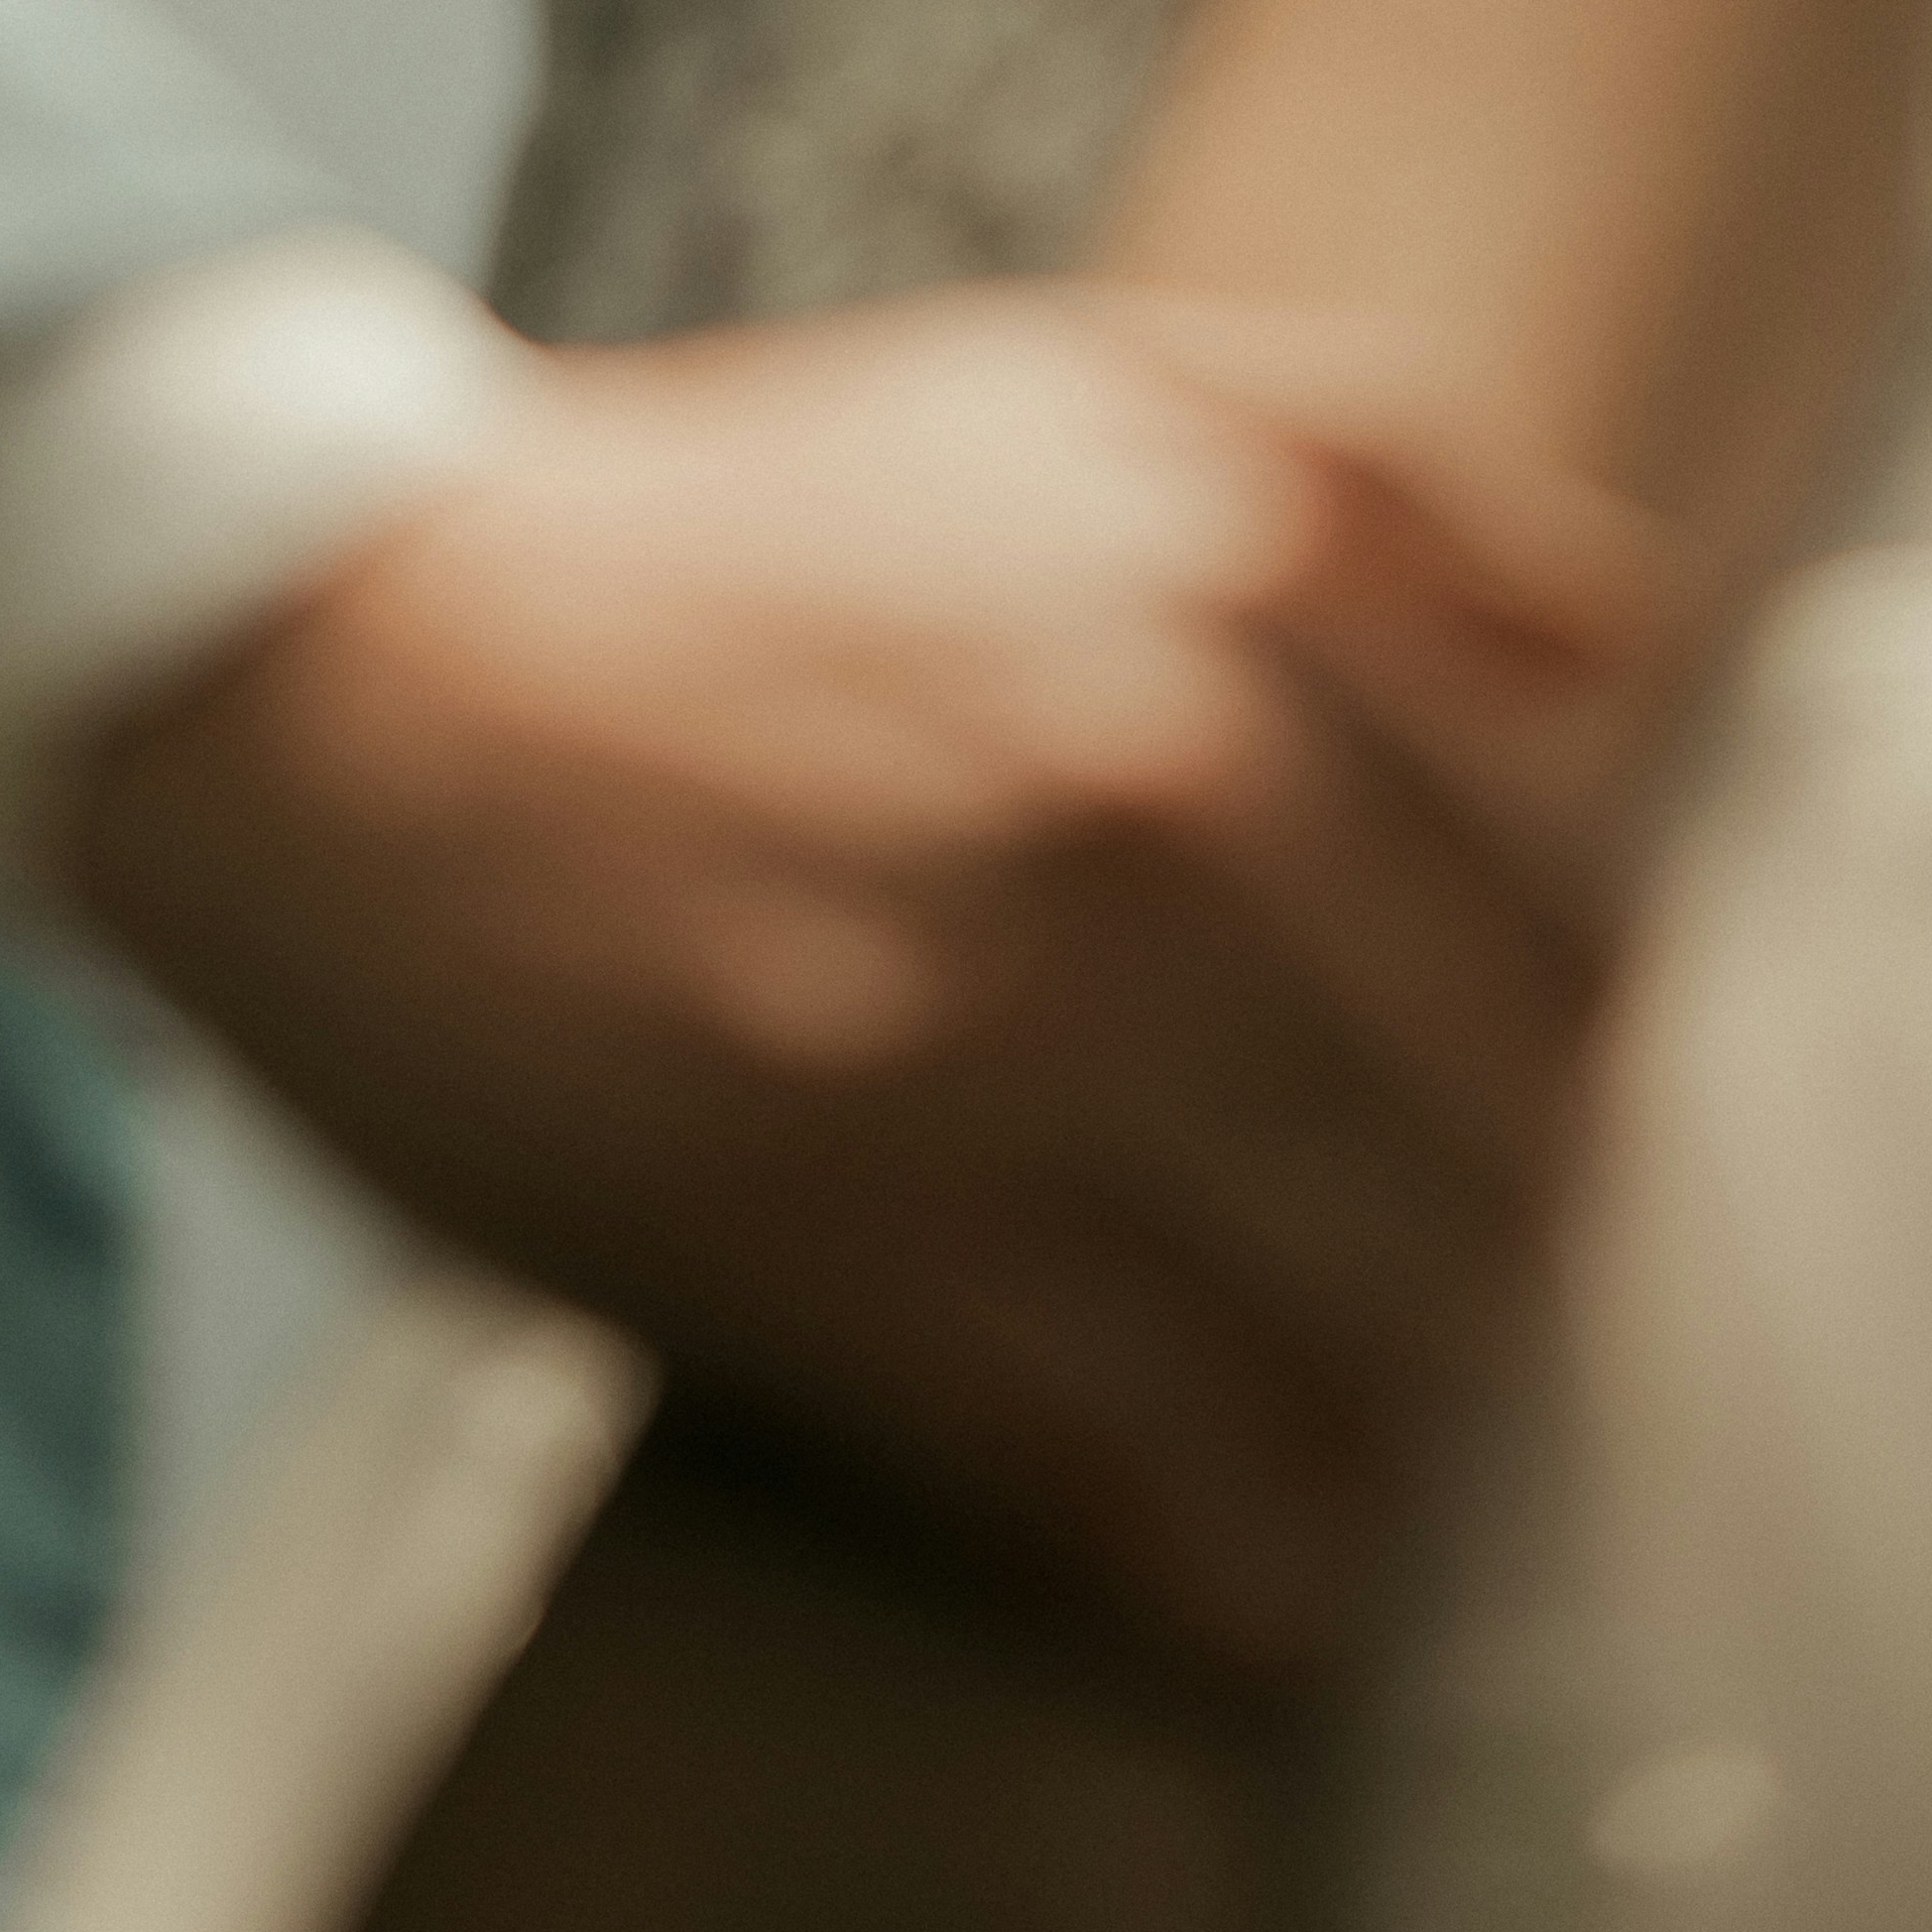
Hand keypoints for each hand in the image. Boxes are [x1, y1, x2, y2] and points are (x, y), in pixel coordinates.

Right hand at [56, 281, 1648, 1675]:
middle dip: (1503, 1237)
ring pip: (1382, 1324)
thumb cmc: (695, 535)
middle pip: (1509, 1130)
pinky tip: (1232, 1551)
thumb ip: (1353, 457)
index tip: (1512, 1101)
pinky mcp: (860, 1243)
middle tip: (1442, 1286)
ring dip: (1395, 1411)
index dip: (1564, 1039)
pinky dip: (1241, 1552)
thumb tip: (1609, 645)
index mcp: (1228, 575)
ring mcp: (1014, 1029)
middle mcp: (1159, 785)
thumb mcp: (1042, 379)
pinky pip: (1172, 1481)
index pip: (1574, 907)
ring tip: (1350, 1427)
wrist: (323, 664)